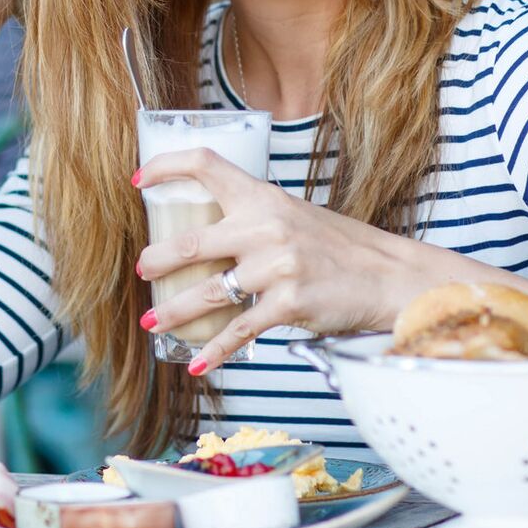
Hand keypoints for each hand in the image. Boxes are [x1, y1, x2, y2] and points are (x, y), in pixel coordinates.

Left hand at [134, 148, 421, 373]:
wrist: (389, 276)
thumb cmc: (340, 248)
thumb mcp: (295, 217)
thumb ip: (255, 222)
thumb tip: (208, 238)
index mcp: (264, 197)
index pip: (206, 164)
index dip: (166, 166)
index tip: (138, 180)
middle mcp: (266, 227)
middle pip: (191, 242)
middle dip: (156, 261)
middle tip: (142, 271)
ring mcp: (277, 267)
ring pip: (206, 293)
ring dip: (172, 312)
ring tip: (151, 321)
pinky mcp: (288, 304)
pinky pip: (238, 330)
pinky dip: (213, 351)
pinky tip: (195, 363)